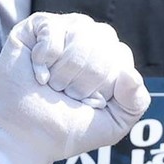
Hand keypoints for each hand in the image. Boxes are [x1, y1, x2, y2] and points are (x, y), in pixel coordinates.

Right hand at [0, 12, 149, 163]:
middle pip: (103, 43)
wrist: (27, 135)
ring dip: (66, 70)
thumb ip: (136, 103)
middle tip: (67, 95)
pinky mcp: (37, 27)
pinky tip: (39, 72)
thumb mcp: (114, 125)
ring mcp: (66, 31)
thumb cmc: (69, 130)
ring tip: (53, 85)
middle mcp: (92, 40)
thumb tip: (131, 74)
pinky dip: (46, 55)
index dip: (105, 86)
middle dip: (85, 80)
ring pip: (81, 33)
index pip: (121, 58)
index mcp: (112, 60)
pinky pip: (54, 27)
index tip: (88, 104)